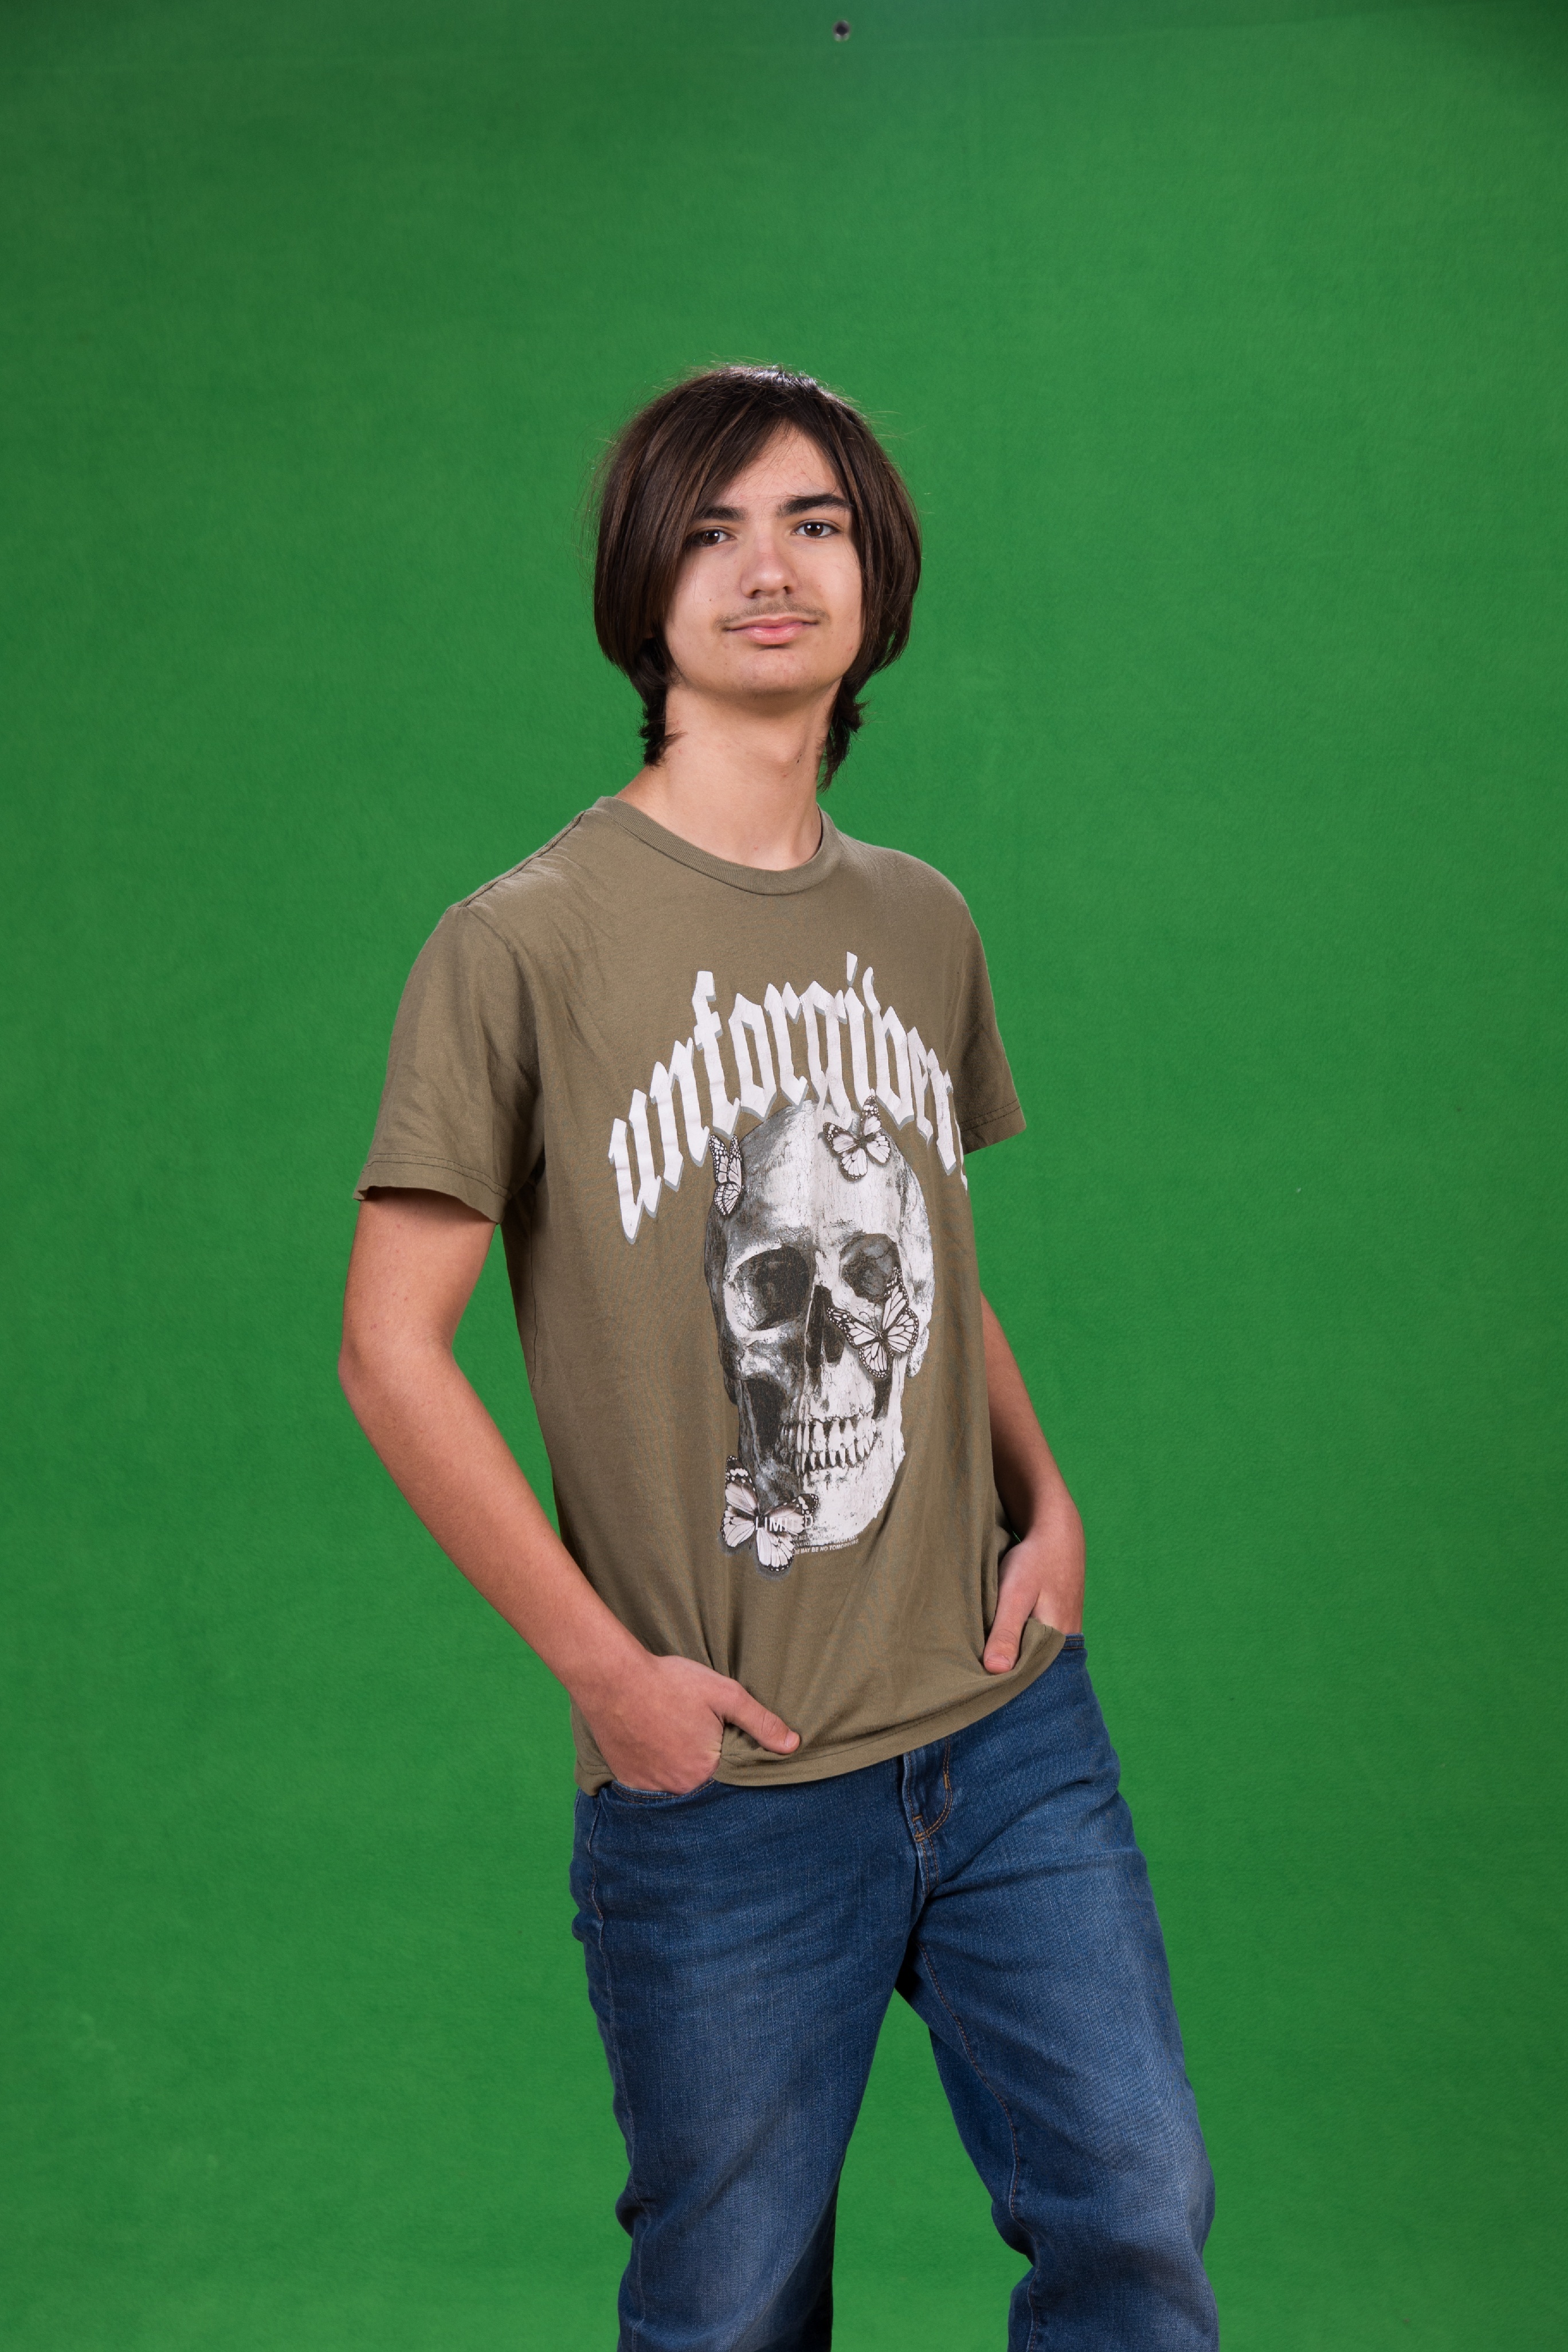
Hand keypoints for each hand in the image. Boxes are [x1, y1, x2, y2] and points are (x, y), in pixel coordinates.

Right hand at [584, 1652, 799, 1793]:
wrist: (613, 1677)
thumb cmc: (671, 1682)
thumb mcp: (724, 1694)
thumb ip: (760, 1722)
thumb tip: (793, 1745)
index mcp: (707, 1772)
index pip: (730, 1781)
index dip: (731, 1763)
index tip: (724, 1744)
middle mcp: (679, 1789)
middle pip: (703, 1786)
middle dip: (705, 1768)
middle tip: (695, 1737)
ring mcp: (649, 1787)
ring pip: (676, 1787)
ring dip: (680, 1771)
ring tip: (676, 1741)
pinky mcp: (627, 1779)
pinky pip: (649, 1785)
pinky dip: (655, 1772)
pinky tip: (655, 1747)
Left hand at [982, 1490, 1084, 1672]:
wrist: (1056, 1533)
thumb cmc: (1035, 1562)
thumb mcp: (1016, 1593)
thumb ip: (1006, 1631)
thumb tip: (995, 1671)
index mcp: (1057, 1643)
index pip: (1028, 1680)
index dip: (1003, 1686)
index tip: (974, 1689)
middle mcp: (1063, 1644)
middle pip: (1030, 1671)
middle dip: (1005, 1676)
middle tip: (970, 1681)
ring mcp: (1061, 1634)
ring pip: (1030, 1656)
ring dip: (1009, 1659)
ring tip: (979, 1666)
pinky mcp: (1053, 1624)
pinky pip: (1032, 1643)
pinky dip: (1015, 1645)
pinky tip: (995, 1645)